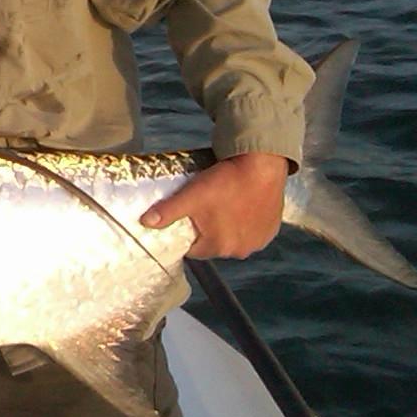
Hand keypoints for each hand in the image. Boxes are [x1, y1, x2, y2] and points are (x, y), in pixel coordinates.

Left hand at [143, 152, 289, 260]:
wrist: (262, 166)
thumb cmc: (226, 181)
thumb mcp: (191, 195)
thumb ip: (167, 211)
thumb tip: (145, 223)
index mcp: (218, 246)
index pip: (193, 248)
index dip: (188, 232)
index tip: (190, 216)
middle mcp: (240, 250)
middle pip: (214, 244)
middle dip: (208, 230)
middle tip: (207, 206)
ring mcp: (258, 241)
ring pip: (234, 239)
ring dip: (229, 227)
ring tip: (226, 204)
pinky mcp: (271, 229)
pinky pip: (253, 231)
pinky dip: (247, 223)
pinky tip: (243, 206)